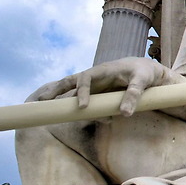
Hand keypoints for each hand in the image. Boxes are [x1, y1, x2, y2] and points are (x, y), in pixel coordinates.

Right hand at [28, 58, 177, 115]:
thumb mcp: (142, 81)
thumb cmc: (144, 72)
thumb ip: (134, 95)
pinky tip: (68, 114)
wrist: (147, 71)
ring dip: (56, 98)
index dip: (81, 92)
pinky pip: (79, 99)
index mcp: (102, 70)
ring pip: (69, 90)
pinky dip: (72, 106)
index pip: (85, 79)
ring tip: (39, 106)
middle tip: (38, 101)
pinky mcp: (95, 93)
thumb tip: (124, 114)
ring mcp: (92, 85)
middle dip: (53, 90)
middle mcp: (93, 77)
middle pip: (68, 82)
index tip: (83, 107)